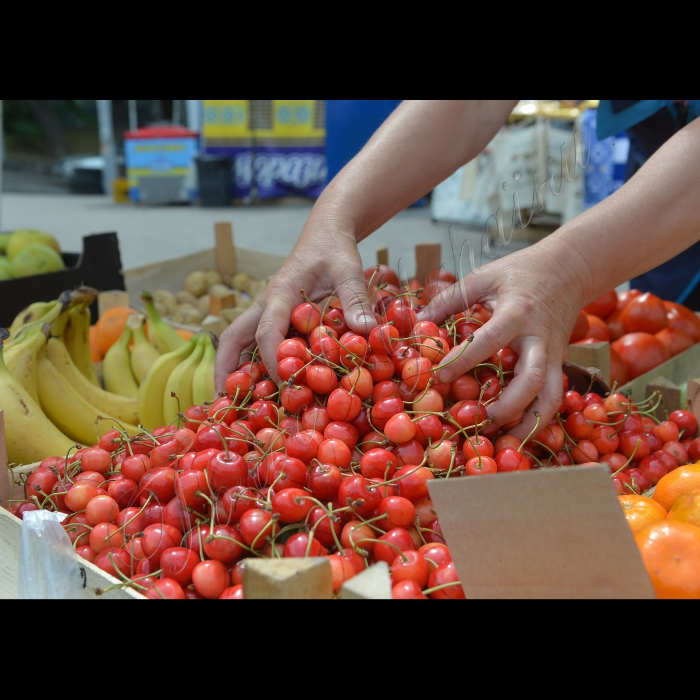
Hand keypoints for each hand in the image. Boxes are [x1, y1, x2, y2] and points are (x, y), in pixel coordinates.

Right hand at [215, 223, 376, 389]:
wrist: (325, 234)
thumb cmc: (334, 250)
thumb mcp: (349, 269)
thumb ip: (356, 298)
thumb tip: (366, 331)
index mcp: (280, 293)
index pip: (266, 330)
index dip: (271, 358)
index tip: (282, 382)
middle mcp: (266, 305)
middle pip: (234, 337)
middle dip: (226, 367)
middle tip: (224, 399)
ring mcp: (267, 312)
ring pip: (239, 342)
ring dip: (234, 369)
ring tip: (232, 402)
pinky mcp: (274, 318)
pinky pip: (256, 342)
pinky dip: (251, 364)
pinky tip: (259, 387)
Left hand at [418, 242, 587, 439]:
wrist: (570, 268)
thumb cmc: (521, 271)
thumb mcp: (484, 276)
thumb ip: (450, 298)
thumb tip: (418, 320)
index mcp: (518, 313)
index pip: (490, 341)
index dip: (464, 360)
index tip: (440, 376)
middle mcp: (540, 338)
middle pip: (532, 380)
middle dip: (507, 405)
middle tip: (480, 419)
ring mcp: (554, 354)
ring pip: (551, 396)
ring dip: (529, 421)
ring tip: (503, 436)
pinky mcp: (560, 362)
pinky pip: (555, 395)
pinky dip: (539, 417)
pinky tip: (518, 430)